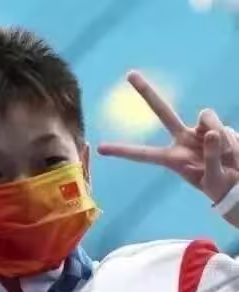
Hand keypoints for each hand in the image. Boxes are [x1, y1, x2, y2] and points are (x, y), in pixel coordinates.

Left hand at [97, 71, 238, 203]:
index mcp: (173, 159)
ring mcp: (199, 132)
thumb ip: (210, 155)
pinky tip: (232, 150)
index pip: (143, 154)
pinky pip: (218, 124)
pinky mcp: (216, 126)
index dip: (123, 151)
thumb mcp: (213, 178)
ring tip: (226, 157)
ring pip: (205, 117)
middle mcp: (182, 140)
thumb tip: (210, 132)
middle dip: (147, 92)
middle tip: (129, 73)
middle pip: (163, 111)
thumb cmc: (221, 185)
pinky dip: (227, 137)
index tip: (100, 148)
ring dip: (217, 137)